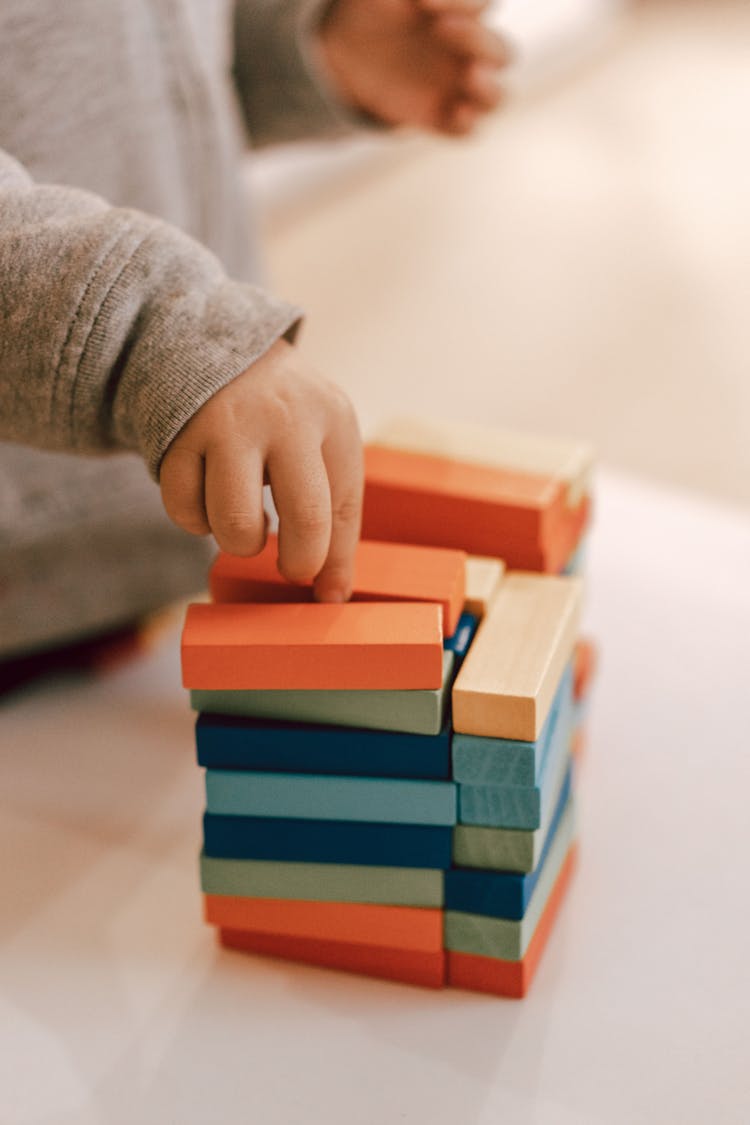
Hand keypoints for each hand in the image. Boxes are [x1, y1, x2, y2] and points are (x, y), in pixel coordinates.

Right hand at [159, 339, 362, 602]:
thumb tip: (332, 594)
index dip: (336, 563)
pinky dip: (195, 520)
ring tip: (244, 519)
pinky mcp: (176, 436)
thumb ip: (330, 505)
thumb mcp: (319, 436)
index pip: (342, 508)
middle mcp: (285, 417)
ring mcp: (227, 425)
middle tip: (290, 568)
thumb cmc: (278, 413)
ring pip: (235, 525)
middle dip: (299, 562)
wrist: (206, 343)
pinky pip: (185, 513)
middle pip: (306, 519)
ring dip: (239, 541)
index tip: (326, 595)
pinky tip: (207, 492)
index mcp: (332, 418)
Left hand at [318, 0, 511, 135]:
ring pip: (496, 98)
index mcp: (464, 15)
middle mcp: (470, 54)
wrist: (350, 51)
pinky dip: (466, 125)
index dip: (463, 2)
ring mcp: (457, 90)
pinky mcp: (439, 119)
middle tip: (442, 28)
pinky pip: (465, 132)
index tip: (422, 2)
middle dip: (479, 41)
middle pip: (501, 53)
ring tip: (471, 75)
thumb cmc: (377, 9)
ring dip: (489, 89)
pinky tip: (456, 113)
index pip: (484, 5)